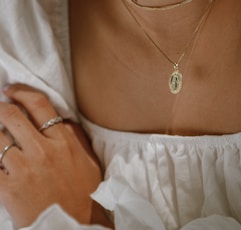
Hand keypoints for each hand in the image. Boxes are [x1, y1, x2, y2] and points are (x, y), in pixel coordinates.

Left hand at [0, 84, 101, 227]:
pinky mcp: (8, 188)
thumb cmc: (85, 194)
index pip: (39, 105)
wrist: (76, 225)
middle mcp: (43, 151)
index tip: (11, 91)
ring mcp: (24, 169)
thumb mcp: (88, 161)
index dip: (21, 92)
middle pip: (11, 116)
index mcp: (64, 142)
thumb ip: (75, 138)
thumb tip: (62, 120)